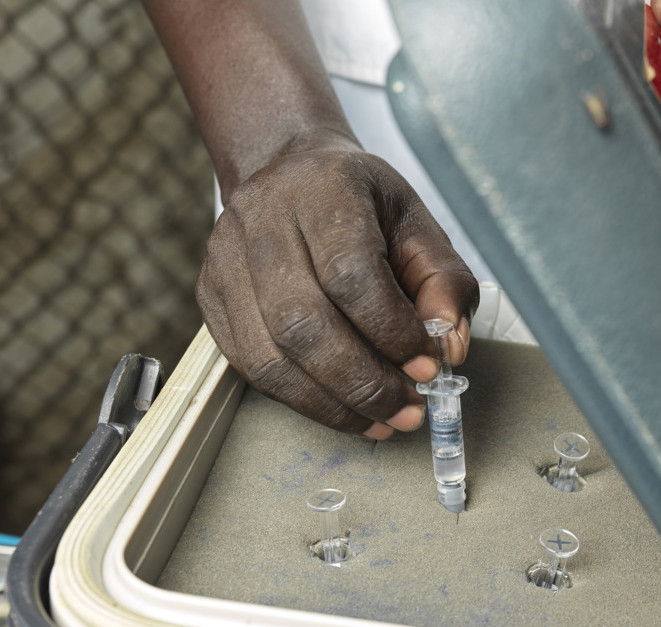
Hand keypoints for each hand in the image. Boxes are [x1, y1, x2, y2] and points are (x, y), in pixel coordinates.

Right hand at [198, 141, 479, 437]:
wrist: (289, 172)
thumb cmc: (360, 204)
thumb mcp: (418, 226)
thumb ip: (446, 283)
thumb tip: (449, 348)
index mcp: (322, 190)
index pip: (349, 274)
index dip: (390, 331)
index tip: (427, 367)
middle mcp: (261, 221)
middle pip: (303, 324)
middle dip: (363, 382)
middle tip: (408, 409)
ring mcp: (226, 261)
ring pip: (270, 356)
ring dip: (331, 404)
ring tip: (381, 421)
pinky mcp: (210, 297)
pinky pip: (251, 368)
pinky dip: (301, 400)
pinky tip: (343, 411)